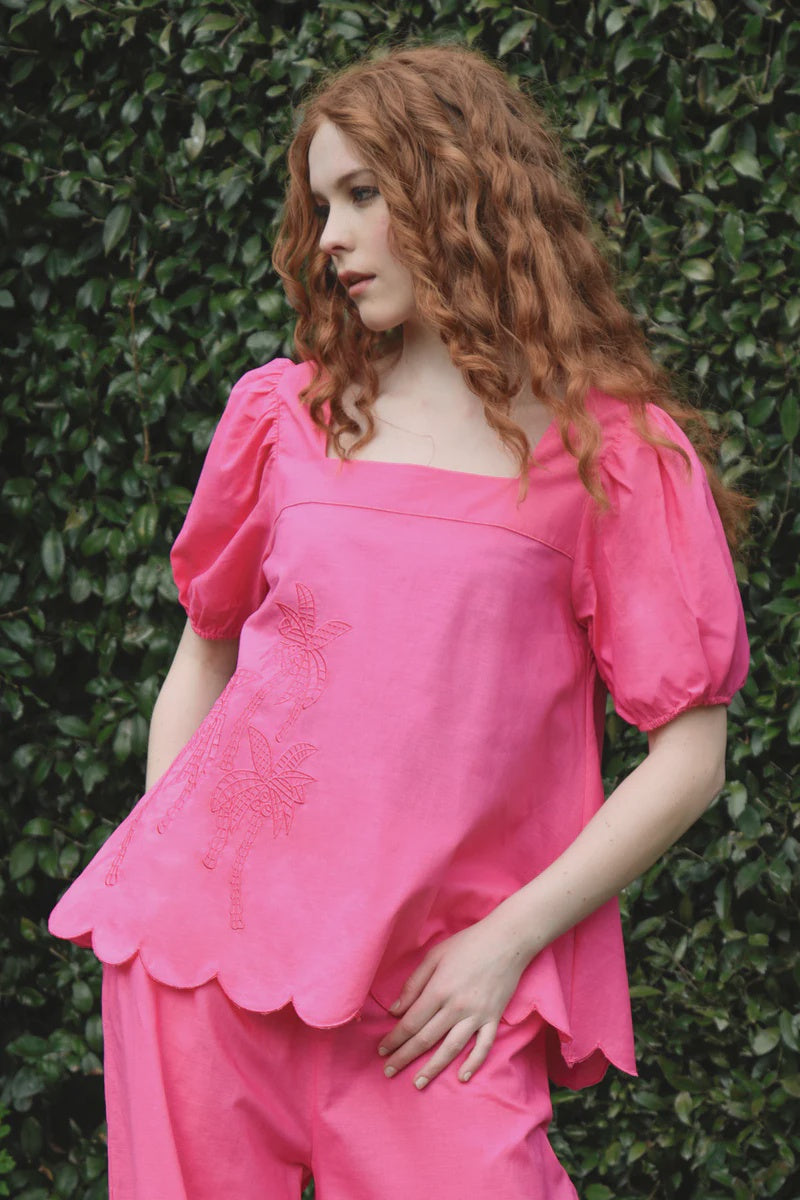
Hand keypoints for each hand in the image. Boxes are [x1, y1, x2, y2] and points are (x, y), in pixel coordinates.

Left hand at [376, 912, 528, 1088]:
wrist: (508, 940)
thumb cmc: (468, 944)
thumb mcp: (435, 955)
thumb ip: (414, 984)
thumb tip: (395, 1010)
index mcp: (439, 989)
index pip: (411, 1022)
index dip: (395, 1039)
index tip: (382, 1050)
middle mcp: (456, 1007)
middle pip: (426, 1039)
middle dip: (405, 1057)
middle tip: (388, 1072)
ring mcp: (477, 1015)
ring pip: (451, 1048)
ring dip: (433, 1068)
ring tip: (418, 1083)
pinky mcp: (494, 1018)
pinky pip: (483, 1046)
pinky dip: (474, 1063)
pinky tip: (462, 1077)